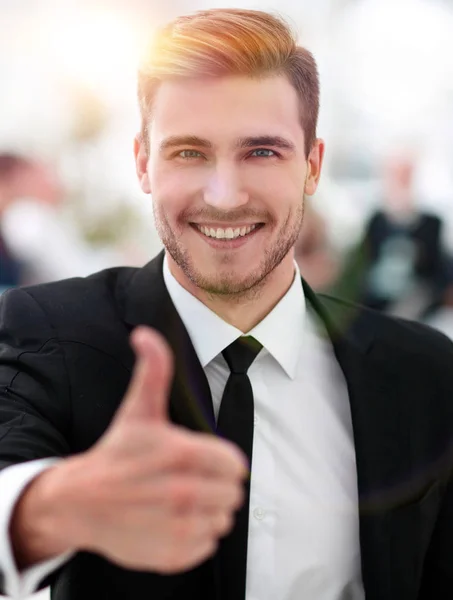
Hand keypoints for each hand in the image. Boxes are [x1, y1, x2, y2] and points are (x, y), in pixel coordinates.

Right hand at [58, 327, 246, 572]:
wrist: (80, 502)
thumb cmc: (116, 453)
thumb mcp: (138, 409)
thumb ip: (153, 369)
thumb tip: (145, 333)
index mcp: (182, 454)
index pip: (236, 465)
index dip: (219, 462)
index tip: (196, 461)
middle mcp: (183, 492)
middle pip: (232, 494)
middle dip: (214, 487)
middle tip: (183, 480)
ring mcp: (178, 526)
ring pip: (222, 520)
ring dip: (206, 512)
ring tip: (175, 502)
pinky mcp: (172, 554)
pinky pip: (207, 545)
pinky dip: (194, 537)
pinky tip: (169, 523)